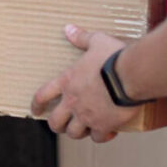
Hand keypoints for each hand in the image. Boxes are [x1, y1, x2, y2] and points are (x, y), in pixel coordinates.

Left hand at [30, 25, 137, 142]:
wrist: (131, 75)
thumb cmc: (113, 57)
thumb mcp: (97, 41)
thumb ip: (82, 38)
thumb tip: (69, 28)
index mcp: (67, 82)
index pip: (42, 96)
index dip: (36, 105)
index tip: (35, 111)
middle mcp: (73, 101)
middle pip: (55, 122)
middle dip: (57, 125)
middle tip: (63, 124)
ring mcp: (87, 115)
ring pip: (74, 133)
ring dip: (79, 132)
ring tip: (86, 128)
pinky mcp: (103, 125)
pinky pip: (97, 137)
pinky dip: (101, 136)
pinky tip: (108, 131)